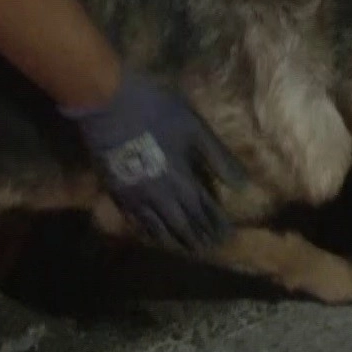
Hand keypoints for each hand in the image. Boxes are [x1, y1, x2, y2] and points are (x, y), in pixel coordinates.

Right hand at [63, 70, 246, 252]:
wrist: (107, 103)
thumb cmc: (156, 110)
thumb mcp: (194, 128)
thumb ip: (218, 158)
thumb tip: (243, 186)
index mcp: (181, 180)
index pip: (204, 211)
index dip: (217, 225)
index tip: (228, 237)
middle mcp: (159, 195)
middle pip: (183, 224)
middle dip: (199, 237)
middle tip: (211, 249)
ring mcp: (135, 196)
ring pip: (158, 227)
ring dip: (175, 240)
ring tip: (187, 249)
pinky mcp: (116, 191)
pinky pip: (134, 220)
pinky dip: (147, 231)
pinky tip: (152, 235)